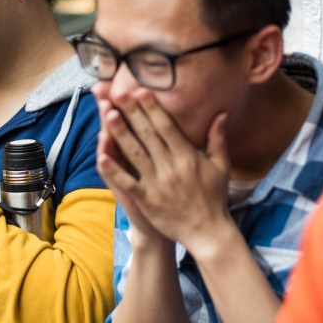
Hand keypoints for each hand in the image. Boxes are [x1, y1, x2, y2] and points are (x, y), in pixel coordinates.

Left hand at [94, 87, 231, 256]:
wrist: (208, 232)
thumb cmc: (214, 197)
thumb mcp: (221, 166)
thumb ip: (218, 138)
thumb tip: (221, 113)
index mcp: (188, 157)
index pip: (166, 127)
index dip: (152, 108)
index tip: (140, 90)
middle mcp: (171, 167)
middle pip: (147, 135)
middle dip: (132, 113)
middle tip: (118, 93)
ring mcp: (157, 184)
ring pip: (135, 154)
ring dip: (120, 133)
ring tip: (108, 114)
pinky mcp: (147, 200)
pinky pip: (127, 182)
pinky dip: (114, 169)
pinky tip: (101, 155)